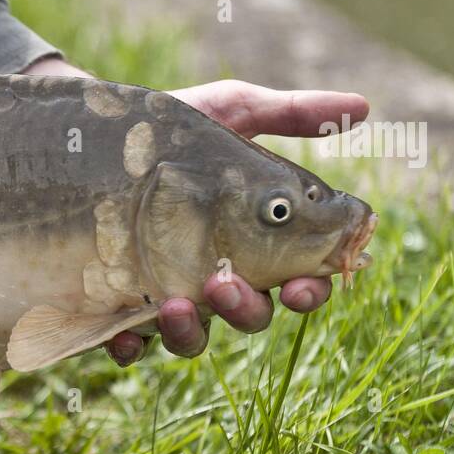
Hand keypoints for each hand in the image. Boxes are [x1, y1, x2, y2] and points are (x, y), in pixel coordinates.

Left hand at [23, 59, 367, 362]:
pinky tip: (124, 334)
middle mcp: (215, 277)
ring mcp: (167, 295)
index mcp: (254, 243)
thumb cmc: (169, 128)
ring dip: (190, 332)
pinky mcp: (117, 305)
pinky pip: (129, 343)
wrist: (90, 134)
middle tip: (224, 283)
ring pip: (194, 338)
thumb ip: (288, 115)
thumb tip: (362, 108)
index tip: (304, 284)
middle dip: (246, 309)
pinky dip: (130, 345)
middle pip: (250, 315)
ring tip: (174, 304)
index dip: (309, 291)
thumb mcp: (228, 111)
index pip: (296, 281)